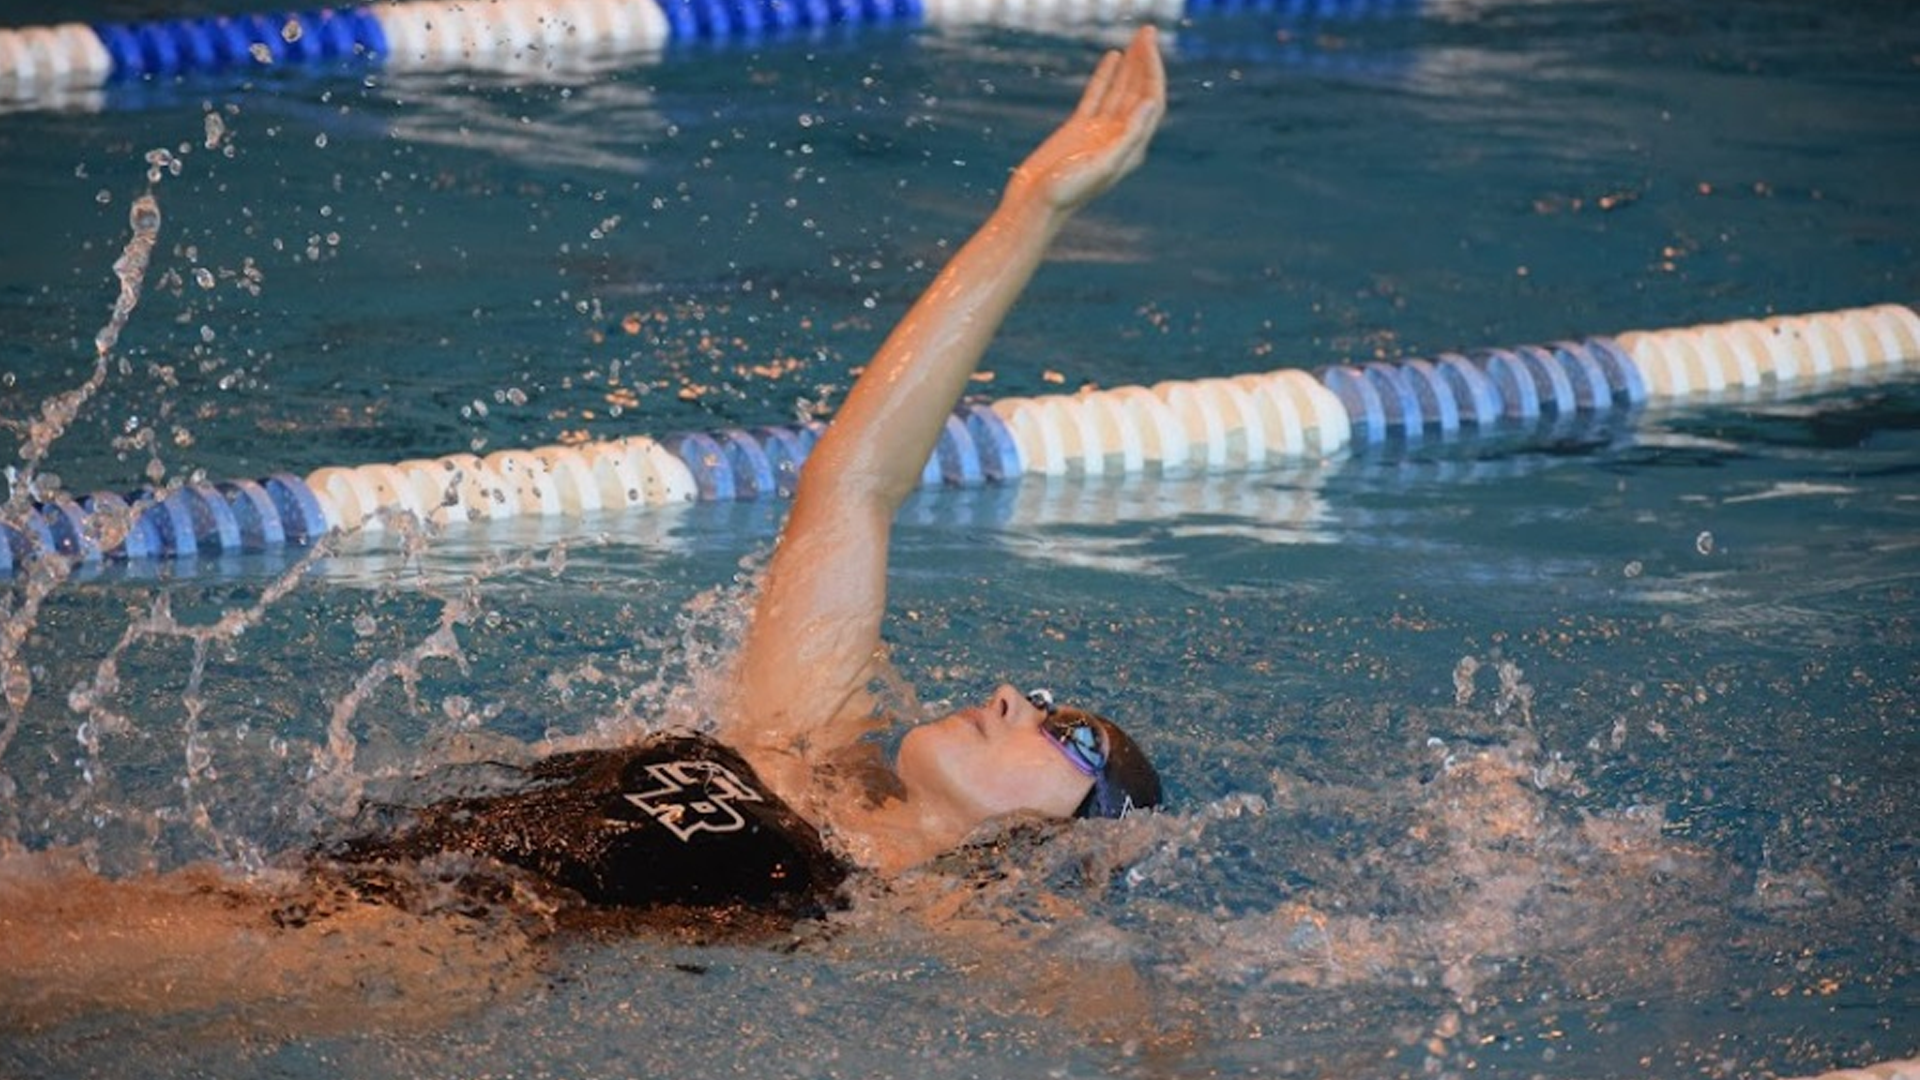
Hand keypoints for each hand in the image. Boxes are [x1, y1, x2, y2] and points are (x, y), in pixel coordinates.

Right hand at [1005, 26, 1165, 216]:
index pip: (1150, 101)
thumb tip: (1148, 104)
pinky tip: (1113, 56)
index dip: (1152, 71)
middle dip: (1146, 61)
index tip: (1148, 45)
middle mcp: (1120, 138)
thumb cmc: (1068, 192)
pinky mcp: (1079, 129)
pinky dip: (1106, 76)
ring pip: (1121, 90)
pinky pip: (1098, 95)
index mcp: (1132, 148)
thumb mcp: (1102, 165)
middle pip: (1139, 91)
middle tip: (1147, 30)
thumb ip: (1128, 136)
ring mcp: (1100, 132)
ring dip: (1131, 64)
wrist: (1034, 204)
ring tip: (1137, 37)